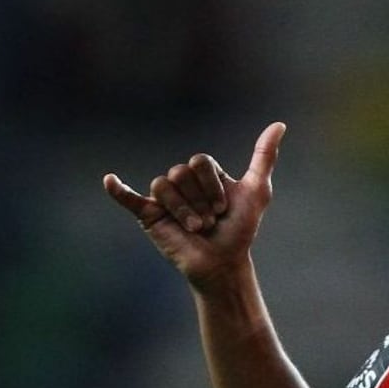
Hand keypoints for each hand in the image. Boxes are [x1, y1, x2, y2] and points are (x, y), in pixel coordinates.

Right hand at [103, 122, 286, 290]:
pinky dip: (118, 190)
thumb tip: (279, 125)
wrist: (223, 262)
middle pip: (182, 172)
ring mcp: (165, 198)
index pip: (200, 161)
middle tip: (210, 220)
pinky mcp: (149, 215)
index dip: (213, 185)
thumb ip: (264, 157)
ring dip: (184, 209)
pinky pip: (130, 198)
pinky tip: (109, 180)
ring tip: (195, 227)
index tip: (224, 208)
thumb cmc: (240, 228)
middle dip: (200, 198)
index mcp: (205, 174)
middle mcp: (183, 182)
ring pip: (164, 184)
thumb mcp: (257, 190)